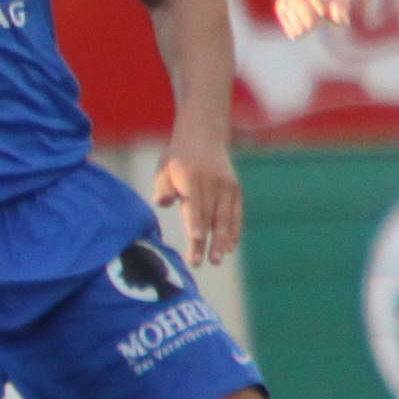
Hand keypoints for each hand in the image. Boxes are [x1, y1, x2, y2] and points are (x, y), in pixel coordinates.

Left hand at [154, 137, 241, 266]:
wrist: (204, 136)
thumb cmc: (177, 158)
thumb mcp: (164, 167)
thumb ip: (162, 186)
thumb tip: (162, 202)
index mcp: (190, 176)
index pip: (193, 202)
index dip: (194, 220)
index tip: (194, 237)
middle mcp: (211, 182)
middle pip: (208, 215)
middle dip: (204, 241)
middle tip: (198, 262)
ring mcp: (226, 186)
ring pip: (224, 217)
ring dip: (221, 241)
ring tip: (215, 260)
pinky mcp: (235, 190)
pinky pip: (236, 214)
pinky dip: (234, 231)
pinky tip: (229, 248)